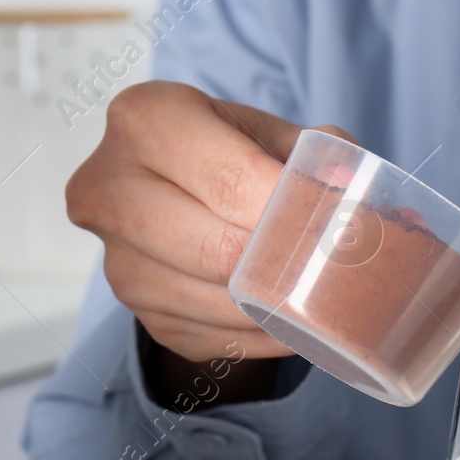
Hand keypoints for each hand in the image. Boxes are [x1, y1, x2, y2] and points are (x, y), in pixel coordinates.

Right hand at [66, 80, 353, 364]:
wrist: (179, 193)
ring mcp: (118, 261)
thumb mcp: (271, 135)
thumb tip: (350, 190)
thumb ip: (317, 154)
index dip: (292, 209)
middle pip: (216, 250)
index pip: (230, 180)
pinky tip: (291, 316)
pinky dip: (265, 335)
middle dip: (285, 262)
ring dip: (279, 308)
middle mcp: (108, 189)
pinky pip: (218, 340)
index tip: (339, 225)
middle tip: (334, 264)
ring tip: (323, 293)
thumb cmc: (231, 155)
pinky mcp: (142, 315)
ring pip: (219, 305)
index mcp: (145, 119)